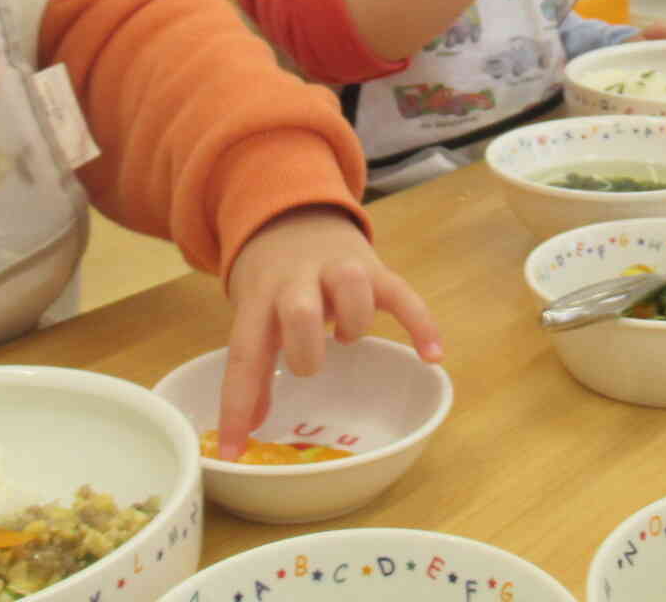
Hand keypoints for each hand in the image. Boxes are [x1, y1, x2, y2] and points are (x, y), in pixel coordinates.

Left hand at [217, 207, 441, 459]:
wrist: (293, 212)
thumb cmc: (273, 280)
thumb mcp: (255, 315)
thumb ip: (256, 366)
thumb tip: (249, 430)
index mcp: (259, 299)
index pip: (243, 353)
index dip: (238, 405)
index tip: (233, 453)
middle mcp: (295, 281)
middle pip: (299, 312)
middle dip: (306, 349)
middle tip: (311, 366)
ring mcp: (336, 269)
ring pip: (352, 289)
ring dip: (353, 321)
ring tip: (346, 337)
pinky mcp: (375, 267)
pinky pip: (402, 293)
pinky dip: (420, 325)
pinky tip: (432, 356)